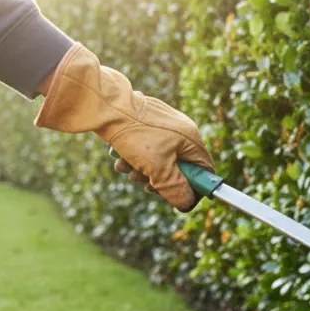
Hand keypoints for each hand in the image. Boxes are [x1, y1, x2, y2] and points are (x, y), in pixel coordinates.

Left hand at [33, 44, 213, 211]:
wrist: (105, 106)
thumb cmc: (135, 135)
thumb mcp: (158, 169)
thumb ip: (175, 190)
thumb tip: (187, 204)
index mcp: (190, 139)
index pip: (204, 170)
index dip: (193, 187)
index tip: (176, 195)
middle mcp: (180, 130)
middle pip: (179, 168)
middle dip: (160, 180)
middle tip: (146, 184)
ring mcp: (162, 125)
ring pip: (158, 160)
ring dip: (142, 171)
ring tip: (128, 167)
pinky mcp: (145, 123)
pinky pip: (145, 148)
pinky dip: (134, 157)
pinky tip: (121, 157)